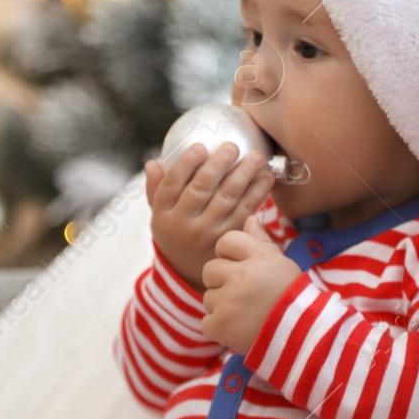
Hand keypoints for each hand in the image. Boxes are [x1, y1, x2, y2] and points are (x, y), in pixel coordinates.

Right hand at [144, 142, 274, 292]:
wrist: (188, 271)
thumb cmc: (174, 231)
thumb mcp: (158, 214)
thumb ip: (155, 188)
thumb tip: (152, 163)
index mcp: (163, 213)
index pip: (172, 185)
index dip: (185, 164)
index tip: (200, 147)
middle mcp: (184, 224)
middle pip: (201, 190)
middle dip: (219, 165)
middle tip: (232, 147)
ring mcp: (207, 234)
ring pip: (227, 200)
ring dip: (244, 176)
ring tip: (257, 158)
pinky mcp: (229, 240)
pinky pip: (245, 212)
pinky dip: (257, 194)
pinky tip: (266, 179)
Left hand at [200, 215, 303, 354]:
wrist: (301, 337)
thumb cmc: (291, 297)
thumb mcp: (281, 264)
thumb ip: (260, 242)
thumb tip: (249, 218)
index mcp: (258, 258)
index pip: (226, 241)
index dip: (230, 255)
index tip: (241, 268)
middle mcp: (241, 276)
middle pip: (210, 269)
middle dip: (221, 282)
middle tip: (244, 295)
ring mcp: (229, 301)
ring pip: (208, 297)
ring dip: (222, 306)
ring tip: (245, 314)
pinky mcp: (220, 325)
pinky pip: (206, 322)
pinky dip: (219, 328)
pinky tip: (239, 329)